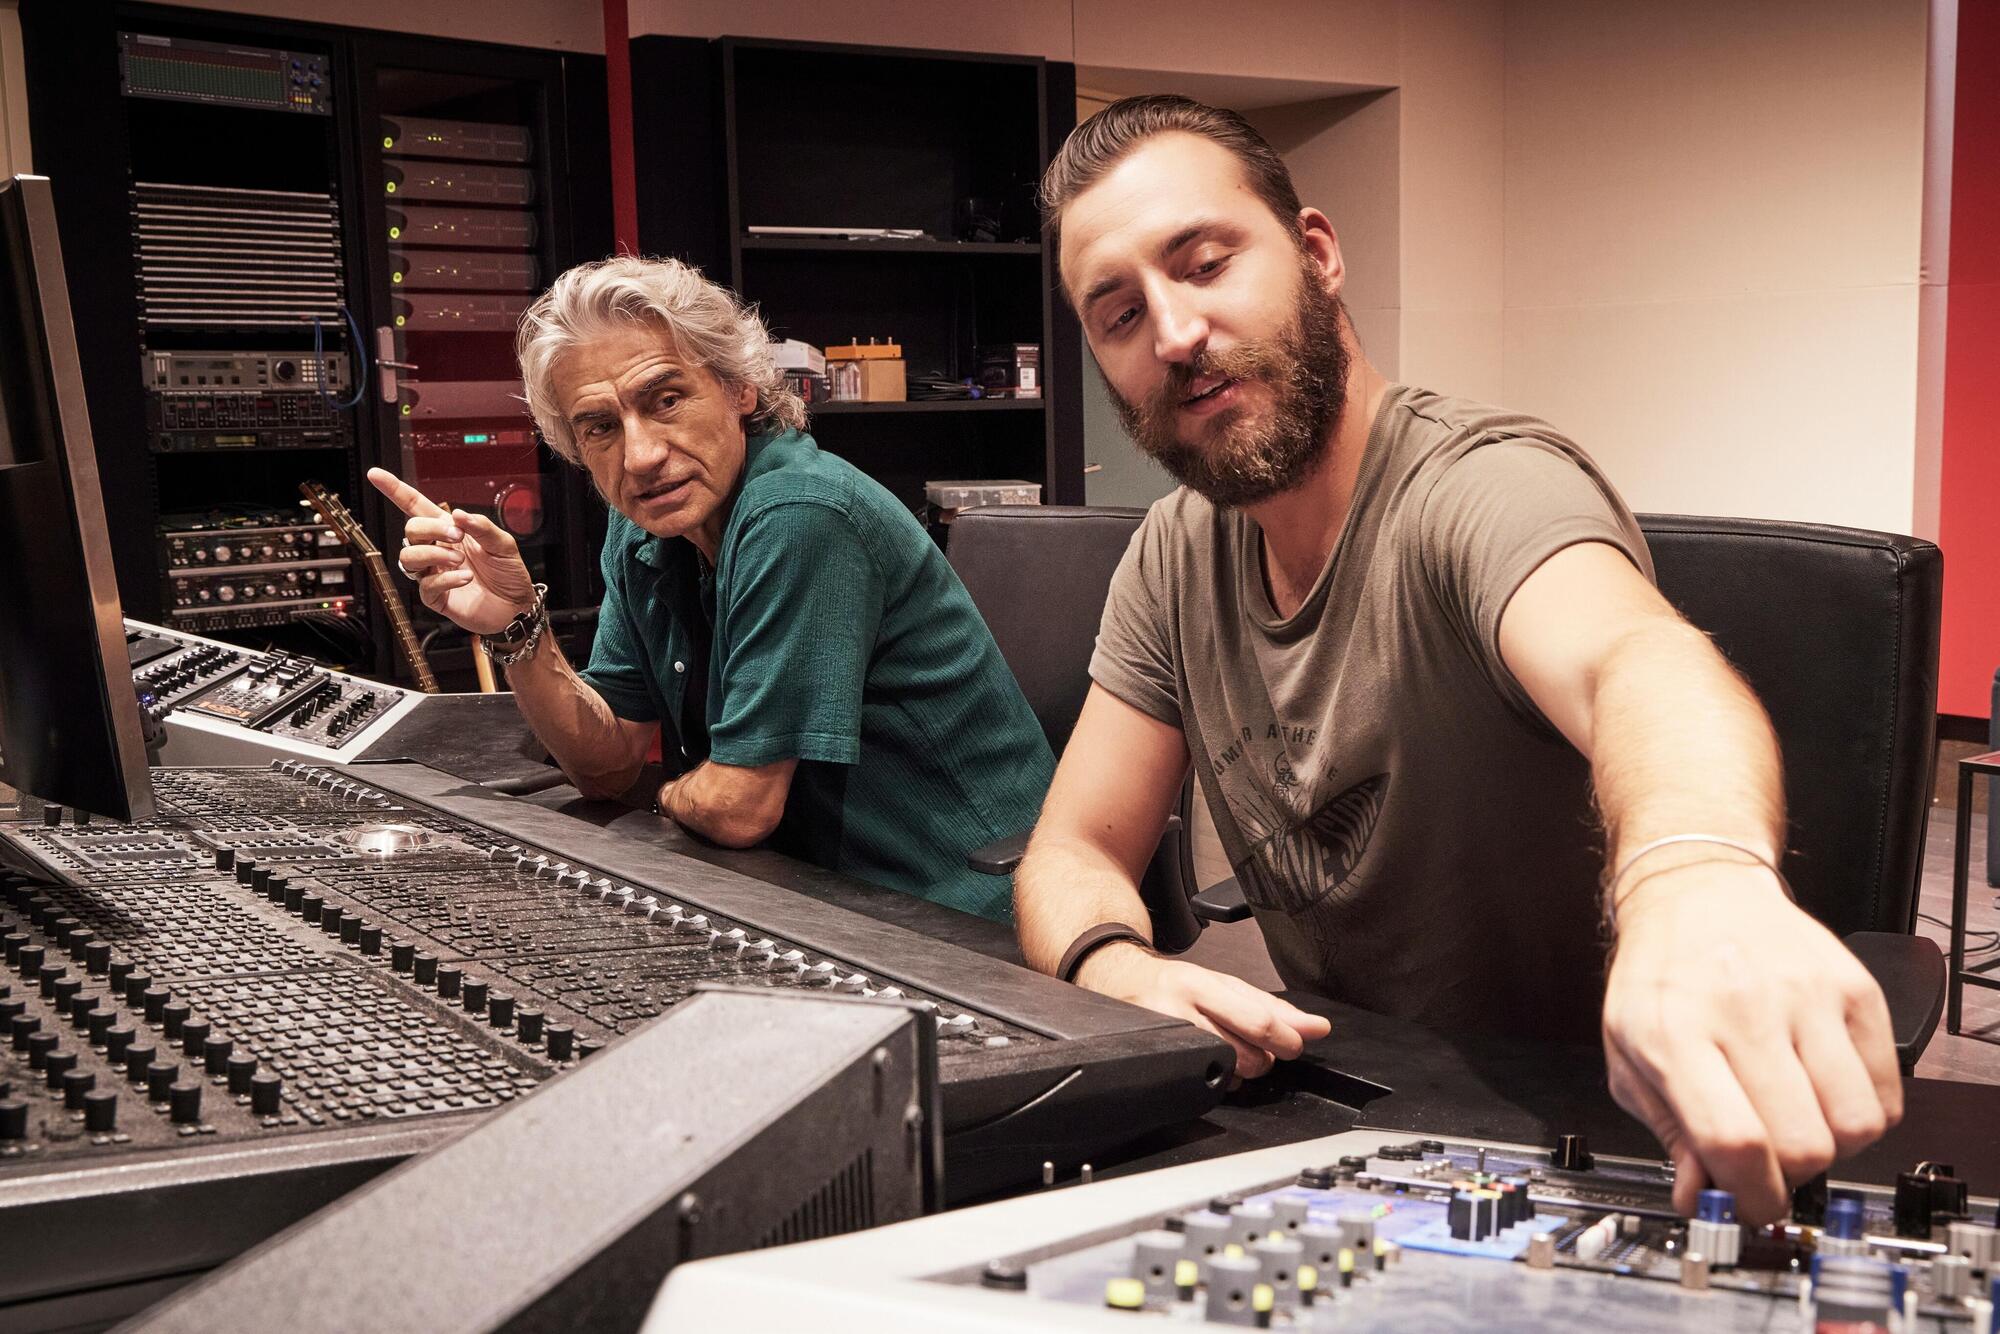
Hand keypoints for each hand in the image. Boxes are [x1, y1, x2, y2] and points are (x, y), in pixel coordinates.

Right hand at [367, 467, 537, 635]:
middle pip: (411, 529)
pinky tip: (465, 577)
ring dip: (434, 554)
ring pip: (408, 556)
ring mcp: (433, 573)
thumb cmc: (508, 573)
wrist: (516, 606)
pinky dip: (446, 578)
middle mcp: (436, 549)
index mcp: (449, 530)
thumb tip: (459, 515)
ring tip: (459, 560)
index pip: (416, 506)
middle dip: (431, 529)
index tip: (376, 475)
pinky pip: (426, 584)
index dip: (395, 490)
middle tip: (458, 536)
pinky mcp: (435, 596)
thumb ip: (482, 527)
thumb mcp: (503, 544)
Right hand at [1076, 942, 1331, 1078]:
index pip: (1257, 1021)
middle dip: (1264, 1058)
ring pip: (1229, 1073)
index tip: (1294, 1043)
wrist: (1117, 983)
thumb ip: (1271, 1007)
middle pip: (1247, 1055)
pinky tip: (1209, 1062)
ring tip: (1228, 1049)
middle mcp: (1180, 1012)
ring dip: (1242, 1070)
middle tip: (1257, 1046)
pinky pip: (1206, 1084)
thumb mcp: (1222, 982)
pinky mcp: (1160, 1065)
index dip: (1286, 1040)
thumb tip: (1316, 1027)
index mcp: (1201, 985)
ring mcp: (1166, 1041)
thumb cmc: (1172, 983)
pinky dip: (1219, 1078)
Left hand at [1601, 862, 1901, 1223]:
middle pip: (1803, 1144)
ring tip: (1798, 1121)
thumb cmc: (1661, 977)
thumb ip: (1667, 1131)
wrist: (1697, 891)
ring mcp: (1806, 996)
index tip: (1750, 1206)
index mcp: (1673, 1031)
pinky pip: (1885, 1092)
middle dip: (1788, 1174)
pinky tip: (1824, 1092)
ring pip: (1855, 1125)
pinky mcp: (1855, 989)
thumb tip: (1700, 1199)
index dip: (1751, 1197)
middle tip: (1769, 1159)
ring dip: (1832, 1147)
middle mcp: (1743, 1009)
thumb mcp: (1629, 1053)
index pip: (1733, 1140)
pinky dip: (1862, 1113)